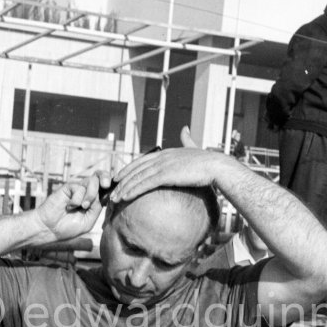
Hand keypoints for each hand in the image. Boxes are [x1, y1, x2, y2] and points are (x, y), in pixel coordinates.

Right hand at [35, 171, 109, 240]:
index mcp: (95, 201)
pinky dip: (77, 199)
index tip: (117, 189)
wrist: (50, 228)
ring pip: (92, 182)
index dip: (113, 186)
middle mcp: (88, 192)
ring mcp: (78, 189)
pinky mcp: (69, 187)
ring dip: (90, 196)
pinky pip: (79, 188)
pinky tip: (69, 206)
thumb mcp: (89, 221)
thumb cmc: (69, 227)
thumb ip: (97, 208)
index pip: (107, 189)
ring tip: (82, 206)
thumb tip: (103, 195)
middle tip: (106, 185)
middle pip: (101, 177)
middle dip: (106, 178)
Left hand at [109, 126, 226, 202]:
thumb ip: (187, 139)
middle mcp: (161, 157)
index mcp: (166, 153)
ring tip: (114, 199)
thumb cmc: (208, 162)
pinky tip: (124, 198)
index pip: (141, 161)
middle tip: (111, 191)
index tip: (118, 177)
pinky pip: (144, 184)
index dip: (128, 169)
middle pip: (136, 170)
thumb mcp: (194, 148)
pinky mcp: (165, 175)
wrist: (215, 166)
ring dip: (123, 189)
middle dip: (122, 181)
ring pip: (137, 178)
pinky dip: (132, 190)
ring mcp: (162, 166)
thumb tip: (184, 128)